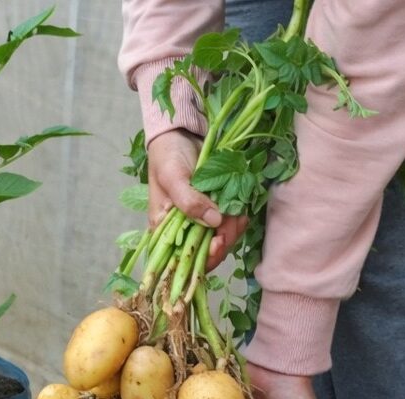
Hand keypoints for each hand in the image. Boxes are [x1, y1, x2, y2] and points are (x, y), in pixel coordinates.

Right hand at [147, 129, 248, 270]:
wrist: (180, 135)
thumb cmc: (168, 157)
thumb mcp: (173, 177)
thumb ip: (189, 201)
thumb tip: (213, 222)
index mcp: (164, 229)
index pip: (182, 258)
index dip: (203, 257)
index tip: (218, 242)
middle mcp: (181, 230)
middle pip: (205, 252)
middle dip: (223, 240)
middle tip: (233, 221)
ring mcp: (199, 221)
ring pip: (220, 239)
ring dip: (233, 229)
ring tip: (238, 212)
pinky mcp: (214, 211)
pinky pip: (228, 224)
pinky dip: (237, 219)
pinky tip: (239, 209)